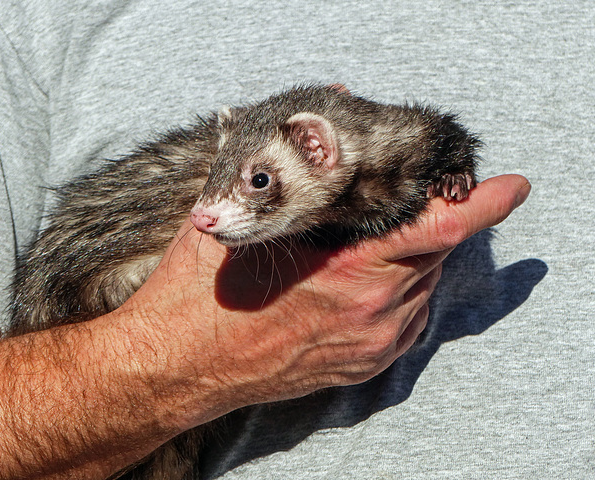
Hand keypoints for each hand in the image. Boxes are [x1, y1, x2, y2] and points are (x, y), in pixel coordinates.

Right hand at [117, 174, 530, 429]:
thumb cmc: (199, 295)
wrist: (173, 367)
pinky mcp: (359, 366)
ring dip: (415, 257)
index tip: (509, 187)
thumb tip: (320, 109)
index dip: (481, 204)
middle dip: (433, 223)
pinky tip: (374, 277)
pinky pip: (408, 321)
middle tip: (413, 201)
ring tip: (381, 237)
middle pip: (435, 255)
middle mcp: (370, 313)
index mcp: (346, 272)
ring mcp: (368, 345)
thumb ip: (286, 165)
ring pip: (423, 287)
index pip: (438, 232)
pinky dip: (404, 290)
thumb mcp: (238, 222)